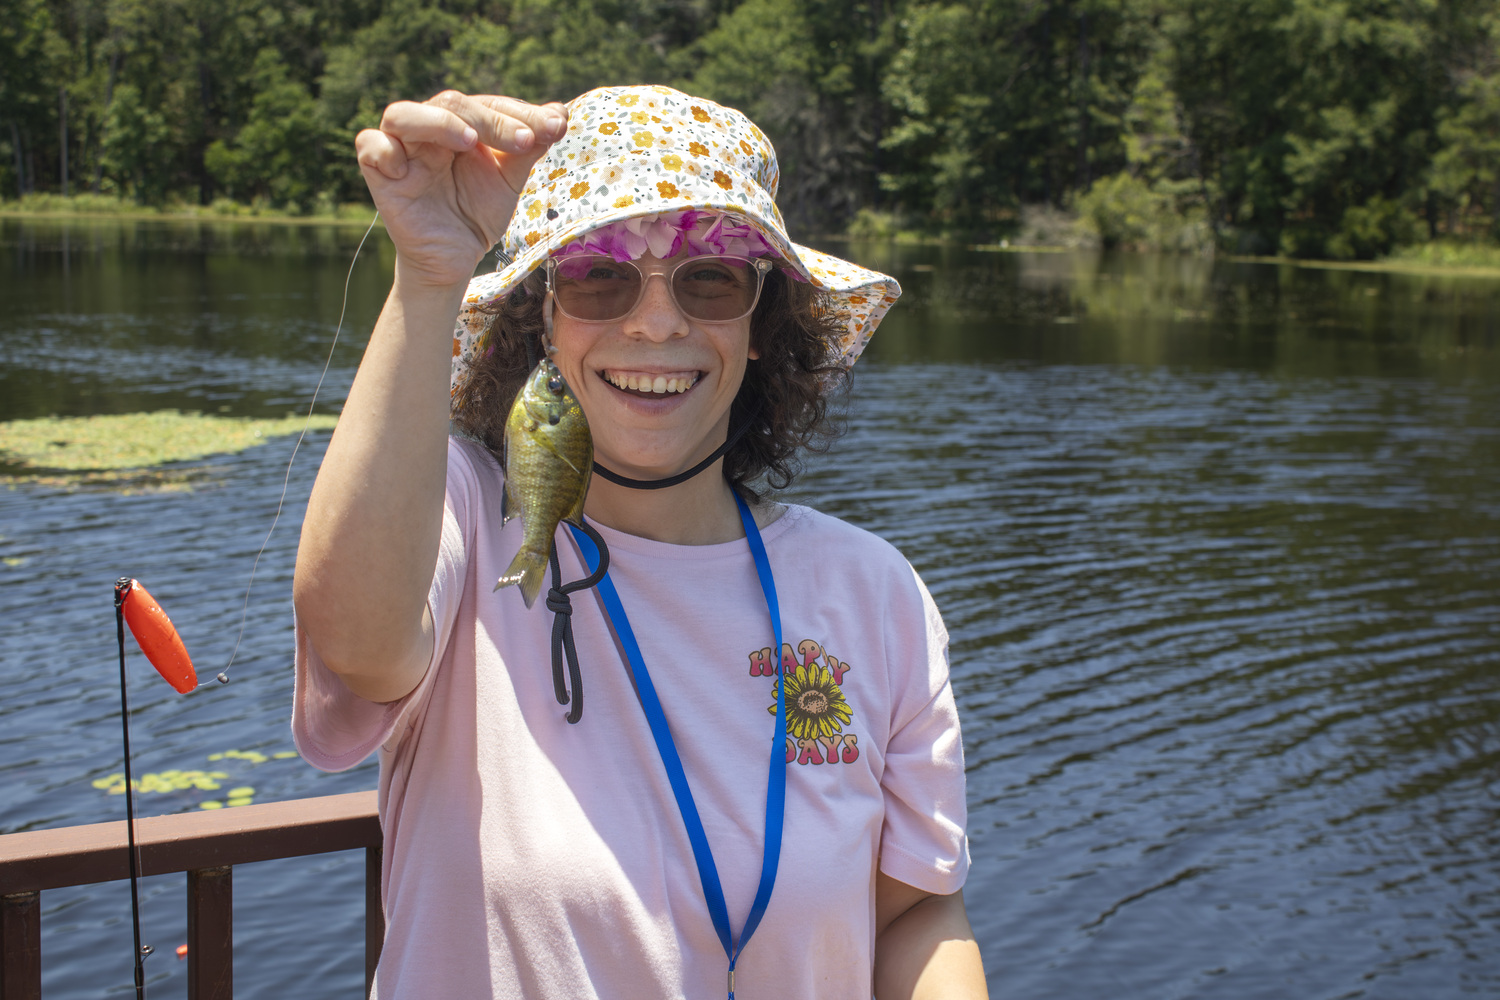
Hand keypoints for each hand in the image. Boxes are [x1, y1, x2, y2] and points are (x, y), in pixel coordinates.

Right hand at [356, 91, 567, 288]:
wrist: (456, 260)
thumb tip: (558, 113)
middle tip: (525, 139)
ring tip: (470, 140)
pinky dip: (385, 149)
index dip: (518, 112)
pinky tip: (410, 167)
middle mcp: (429, 129)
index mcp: (460, 124)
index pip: (486, 104)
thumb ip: (527, 147)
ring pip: (402, 115)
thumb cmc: (477, 214)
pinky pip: (370, 146)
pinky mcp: (380, 173)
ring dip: (438, 121)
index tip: (554, 126)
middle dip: (492, 119)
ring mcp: (402, 149)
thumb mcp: (508, 181)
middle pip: (450, 103)